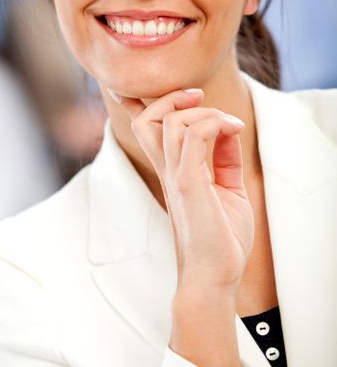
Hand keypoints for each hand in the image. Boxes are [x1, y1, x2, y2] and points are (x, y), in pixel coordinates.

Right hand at [114, 88, 253, 296]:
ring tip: (228, 122)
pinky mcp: (188, 184)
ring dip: (202, 110)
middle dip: (168, 97)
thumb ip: (225, 158)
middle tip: (197, 97)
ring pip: (169, 121)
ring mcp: (175, 176)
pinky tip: (233, 130)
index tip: (132, 89)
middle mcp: (167, 170)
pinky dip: (214, 123)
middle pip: (146, 119)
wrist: (214, 278)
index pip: (144, 129)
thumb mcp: (228, 189)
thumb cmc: (221, 239)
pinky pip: (193, 136)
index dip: (135, 103)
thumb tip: (228, 129)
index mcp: (171, 170)